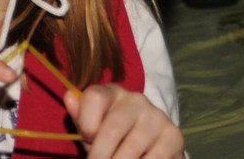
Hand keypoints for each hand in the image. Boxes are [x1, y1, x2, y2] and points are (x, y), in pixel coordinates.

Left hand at [65, 84, 184, 157]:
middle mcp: (135, 99)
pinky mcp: (174, 135)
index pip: (94, 98)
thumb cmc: (112, 137)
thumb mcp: (92, 127)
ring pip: (131, 148)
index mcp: (111, 92)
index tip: (86, 141)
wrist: (150, 146)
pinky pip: (154, 158)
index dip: (86, 124)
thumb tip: (69, 97)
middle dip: (100, 155)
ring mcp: (156, 116)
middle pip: (111, 129)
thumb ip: (79, 116)